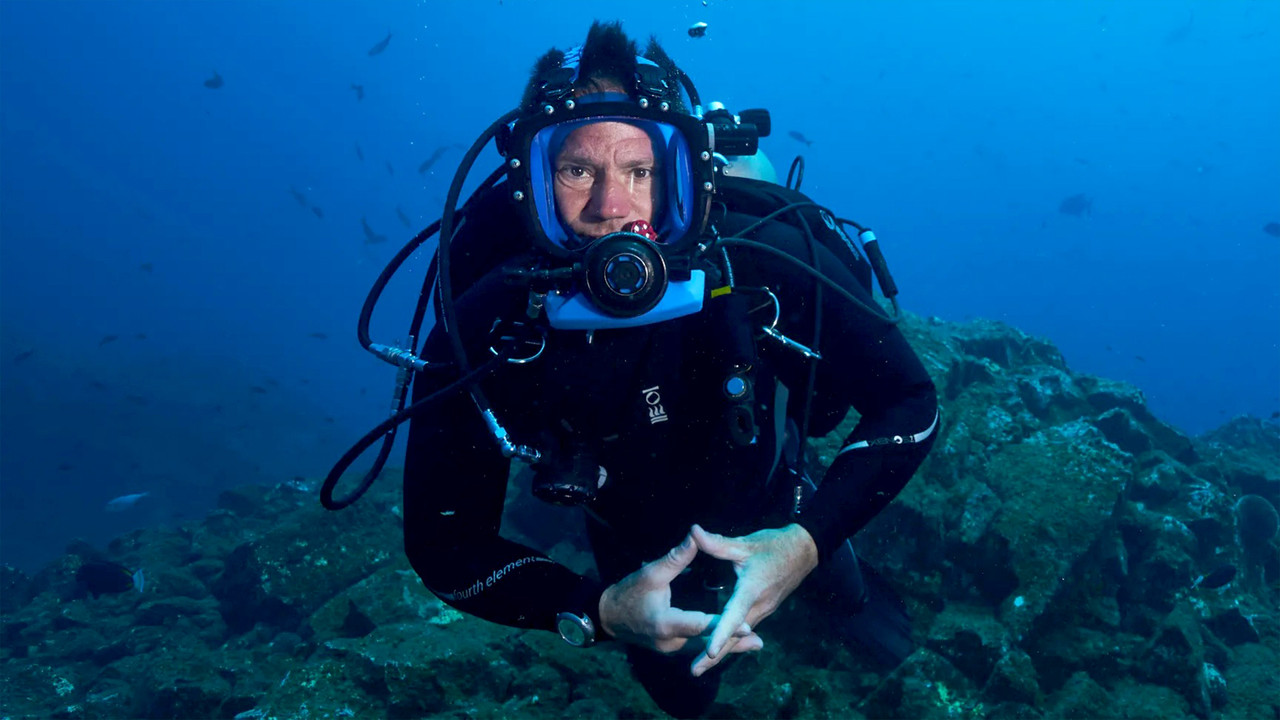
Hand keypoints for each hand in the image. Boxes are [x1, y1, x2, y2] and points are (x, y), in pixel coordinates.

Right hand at [599, 531, 762, 655]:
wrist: (607, 617)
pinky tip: (733, 644)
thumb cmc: (628, 593)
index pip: (699, 624)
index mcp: (665, 623)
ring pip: (703, 649)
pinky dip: (714, 645)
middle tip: (759, 642)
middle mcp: (670, 642)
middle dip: (734, 643)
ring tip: (755, 644)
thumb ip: (676, 558)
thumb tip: (696, 535)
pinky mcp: (671, 650)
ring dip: (728, 647)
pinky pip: (696, 648)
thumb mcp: (650, 573)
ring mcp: (671, 650)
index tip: (746, 625)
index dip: (724, 625)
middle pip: (707, 643)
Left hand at [689, 523, 818, 676]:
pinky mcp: (763, 610)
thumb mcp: (745, 543)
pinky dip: (731, 640)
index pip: (734, 615)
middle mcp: (759, 606)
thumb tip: (693, 532)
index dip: (721, 633)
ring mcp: (763, 610)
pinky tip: (719, 648)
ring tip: (701, 666)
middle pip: (735, 636)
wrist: (803, 551)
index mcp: (752, 590)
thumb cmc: (774, 545)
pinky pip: (744, 629)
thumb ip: (717, 542)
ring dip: (722, 650)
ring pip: (740, 636)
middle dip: (715, 655)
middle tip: (694, 671)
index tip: (709, 652)